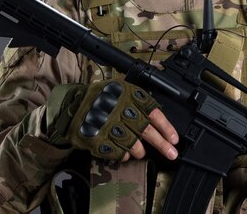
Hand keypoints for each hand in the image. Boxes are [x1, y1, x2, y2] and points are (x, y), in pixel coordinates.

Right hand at [47, 80, 178, 160]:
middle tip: (172, 154)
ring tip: (141, 153)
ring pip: (133, 143)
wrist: (71, 105)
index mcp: (128, 95)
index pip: (153, 112)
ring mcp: (107, 125)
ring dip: (140, 151)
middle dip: (161, 144)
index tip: (174, 139)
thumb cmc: (101, 98)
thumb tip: (160, 123)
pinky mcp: (97, 138)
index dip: (166, 127)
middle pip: (146, 130)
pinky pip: (117, 152)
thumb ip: (139, 103)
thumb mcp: (122, 91)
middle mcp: (119, 109)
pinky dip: (124, 156)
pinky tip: (126, 155)